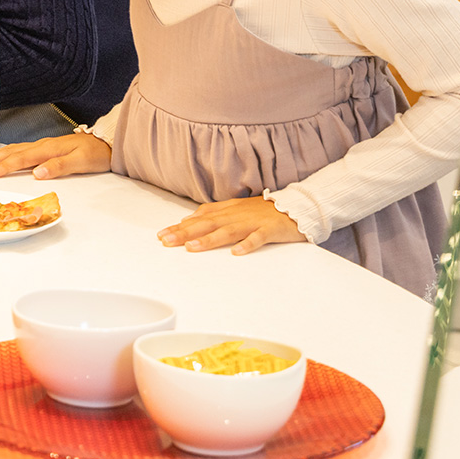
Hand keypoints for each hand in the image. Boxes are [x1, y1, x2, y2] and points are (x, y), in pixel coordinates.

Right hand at [0, 132, 110, 179]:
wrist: (108, 141)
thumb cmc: (96, 154)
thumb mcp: (81, 162)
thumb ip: (59, 167)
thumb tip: (37, 173)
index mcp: (47, 150)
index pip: (20, 159)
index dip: (2, 167)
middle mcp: (40, 146)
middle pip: (9, 153)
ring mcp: (40, 145)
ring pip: (10, 150)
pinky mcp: (42, 147)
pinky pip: (16, 149)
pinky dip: (2, 152)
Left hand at [159, 197, 305, 254]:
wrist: (298, 206)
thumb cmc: (264, 211)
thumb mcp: (235, 209)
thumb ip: (213, 214)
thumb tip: (188, 220)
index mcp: (228, 210)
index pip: (199, 218)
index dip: (180, 227)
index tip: (161, 235)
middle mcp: (237, 215)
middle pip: (208, 224)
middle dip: (185, 233)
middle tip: (166, 241)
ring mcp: (254, 222)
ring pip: (228, 231)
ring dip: (209, 239)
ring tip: (191, 247)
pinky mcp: (271, 229)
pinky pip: (259, 238)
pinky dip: (248, 244)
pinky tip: (237, 252)